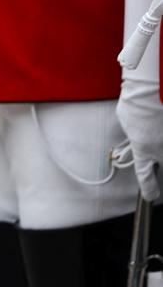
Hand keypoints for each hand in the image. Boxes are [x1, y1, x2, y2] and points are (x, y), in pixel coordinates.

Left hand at [118, 80, 162, 202]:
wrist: (152, 90)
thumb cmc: (136, 103)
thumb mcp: (127, 123)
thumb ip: (134, 134)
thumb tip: (138, 136)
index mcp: (143, 150)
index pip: (145, 176)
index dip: (148, 188)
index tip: (150, 196)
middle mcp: (162, 149)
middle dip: (161, 170)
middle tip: (158, 169)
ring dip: (159, 147)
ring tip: (154, 135)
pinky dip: (161, 134)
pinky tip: (159, 127)